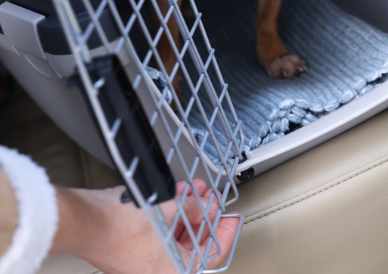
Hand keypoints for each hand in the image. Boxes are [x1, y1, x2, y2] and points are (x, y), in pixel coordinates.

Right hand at [51, 180, 242, 273]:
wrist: (84, 220)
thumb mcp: (170, 209)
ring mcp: (143, 260)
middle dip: (204, 214)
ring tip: (194, 190)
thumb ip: (196, 208)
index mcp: (172, 271)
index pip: (213, 254)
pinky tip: (176, 194)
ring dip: (187, 210)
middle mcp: (157, 271)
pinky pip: (160, 231)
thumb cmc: (119, 226)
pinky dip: (170, 212)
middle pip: (194, 243)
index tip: (233, 218)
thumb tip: (207, 206)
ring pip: (177, 234)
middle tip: (211, 199)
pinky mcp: (131, 248)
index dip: (227, 231)